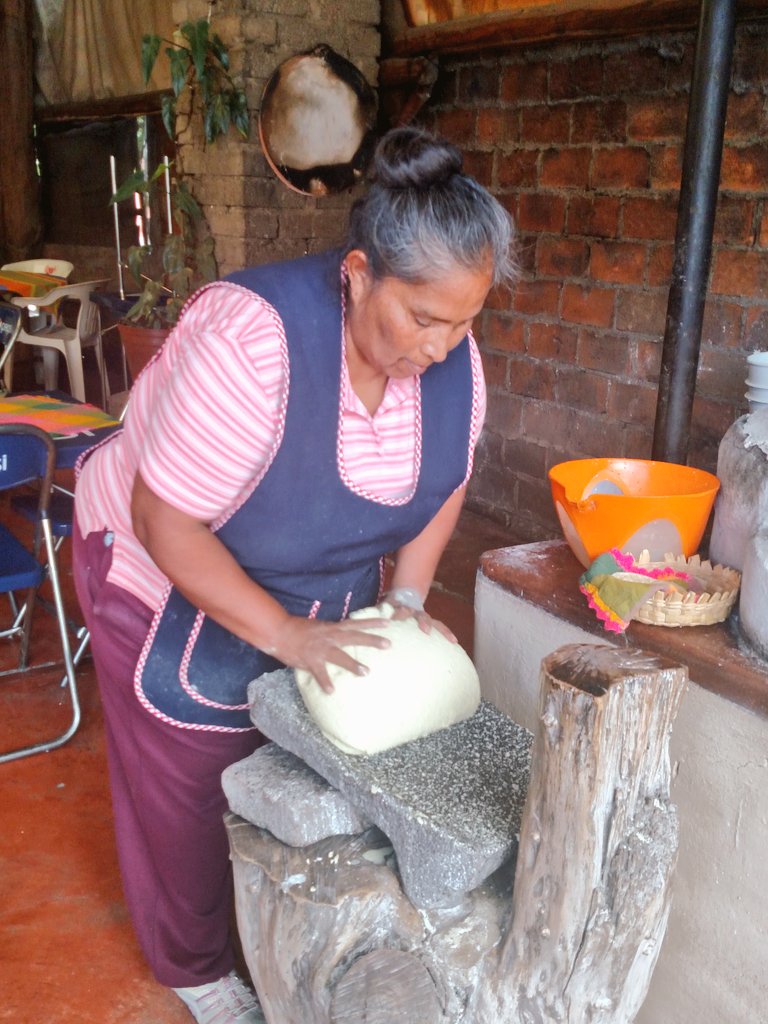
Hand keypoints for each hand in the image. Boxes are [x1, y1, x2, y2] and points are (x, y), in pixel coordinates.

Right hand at [269, 615, 390, 692]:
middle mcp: (330, 636)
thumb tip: (348, 636)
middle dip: (371, 640)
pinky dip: (325, 682)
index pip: (356, 623)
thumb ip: (334, 632)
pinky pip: (319, 673)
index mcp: (334, 628)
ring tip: (366, 672)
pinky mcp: (310, 660)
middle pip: (354, 637)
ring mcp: (320, 649)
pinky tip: (332, 691)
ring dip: (353, 664)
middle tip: (388, 644)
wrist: (280, 631)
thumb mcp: (321, 627)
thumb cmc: (300, 629)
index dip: (372, 622)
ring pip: (340, 656)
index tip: (389, 622)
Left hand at [381, 592, 456, 642]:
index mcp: (400, 608)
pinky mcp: (429, 622)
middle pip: (420, 614)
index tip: (397, 618)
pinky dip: (447, 633)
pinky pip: (440, 627)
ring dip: (440, 629)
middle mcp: (414, 611)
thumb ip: (375, 614)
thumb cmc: (389, 610)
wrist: (402, 598)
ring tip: (450, 639)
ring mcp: (423, 616)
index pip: (400, 609)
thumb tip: (359, 618)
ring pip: (433, 621)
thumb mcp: (382, 610)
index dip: (399, 613)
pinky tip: (454, 641)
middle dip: (423, 621)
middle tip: (425, 630)